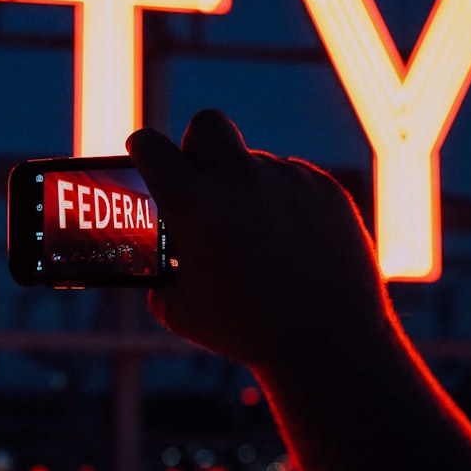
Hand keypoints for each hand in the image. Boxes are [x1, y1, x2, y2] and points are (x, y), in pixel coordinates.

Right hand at [127, 109, 389, 367]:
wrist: (327, 344)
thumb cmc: (244, 331)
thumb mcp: (178, 309)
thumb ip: (164, 272)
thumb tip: (165, 261)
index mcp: (190, 202)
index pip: (151, 146)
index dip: (143, 148)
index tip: (143, 153)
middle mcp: (236, 178)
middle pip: (207, 126)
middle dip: (197, 145)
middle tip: (201, 178)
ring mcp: (285, 178)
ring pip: (255, 163)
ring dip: (247, 187)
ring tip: (258, 239)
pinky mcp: (325, 189)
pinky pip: (295, 180)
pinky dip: (286, 203)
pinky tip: (292, 243)